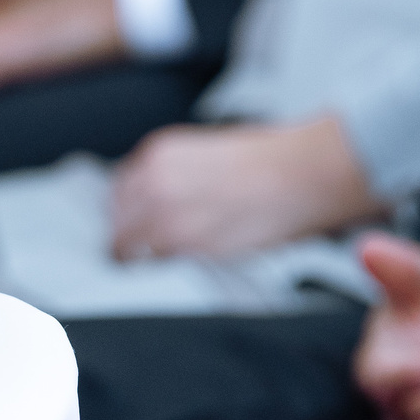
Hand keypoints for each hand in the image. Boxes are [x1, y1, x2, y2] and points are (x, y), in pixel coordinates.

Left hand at [108, 116, 381, 260]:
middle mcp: (150, 181)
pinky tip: (186, 262)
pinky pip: (154, 264)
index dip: (129, 210)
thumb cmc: (272, 163)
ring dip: (141, 255)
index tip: (136, 222)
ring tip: (162, 261)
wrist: (303, 173)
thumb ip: (174, 174)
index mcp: (157, 154)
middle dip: (130, 234)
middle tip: (144, 248)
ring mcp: (161, 214)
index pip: (119, 190)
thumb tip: (157, 198)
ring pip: (125, 246)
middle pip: (117, 220)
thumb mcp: (208, 152)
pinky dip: (163, 268)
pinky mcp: (181, 243)